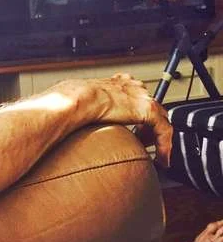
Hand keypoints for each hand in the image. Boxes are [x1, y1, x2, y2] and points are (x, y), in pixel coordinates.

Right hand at [49, 73, 171, 166]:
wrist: (79, 98)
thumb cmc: (75, 100)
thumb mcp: (86, 102)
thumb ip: (92, 107)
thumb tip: (83, 120)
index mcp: (119, 82)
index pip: (137, 97)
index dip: (137, 114)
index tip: (134, 129)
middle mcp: (133, 87)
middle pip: (151, 107)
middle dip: (149, 127)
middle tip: (143, 143)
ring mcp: (142, 97)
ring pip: (160, 119)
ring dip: (157, 138)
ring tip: (154, 153)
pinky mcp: (148, 109)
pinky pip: (164, 130)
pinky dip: (165, 145)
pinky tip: (161, 158)